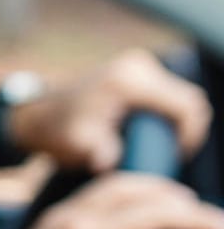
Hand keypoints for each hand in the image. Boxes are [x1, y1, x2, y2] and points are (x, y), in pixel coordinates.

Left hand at [7, 50, 209, 171]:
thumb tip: (106, 164)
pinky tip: (149, 136)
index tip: (175, 157)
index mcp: (128, 82)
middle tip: (167, 156)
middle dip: (186, 130)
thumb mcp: (75, 143)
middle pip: (190, 100)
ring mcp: (139, 64)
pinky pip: (170, 95)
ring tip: (155, 148)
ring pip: (182, 97)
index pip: (186, 106)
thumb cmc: (57, 131)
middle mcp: (137, 66)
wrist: (38, 113)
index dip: (191, 135)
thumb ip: (96, 151)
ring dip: (177, 124)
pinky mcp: (138, 70)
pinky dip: (168, 116)